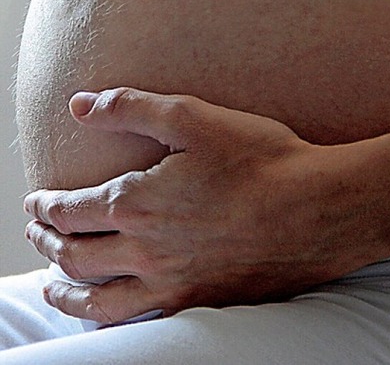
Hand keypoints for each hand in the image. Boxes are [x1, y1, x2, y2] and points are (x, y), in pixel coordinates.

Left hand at [23, 88, 387, 323]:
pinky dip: (107, 318)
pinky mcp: (200, 301)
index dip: (45, 206)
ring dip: (65, 291)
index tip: (36, 202)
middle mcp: (145, 250)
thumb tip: (80, 104)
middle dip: (47, 243)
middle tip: (38, 234)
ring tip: (52, 286)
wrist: (317, 209)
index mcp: (137, 202)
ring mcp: (171, 283)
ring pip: (96, 299)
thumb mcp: (194, 117)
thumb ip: (132, 108)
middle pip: (75, 254)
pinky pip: (136, 320)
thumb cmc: (260, 159)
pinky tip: (110, 311)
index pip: (71, 210)